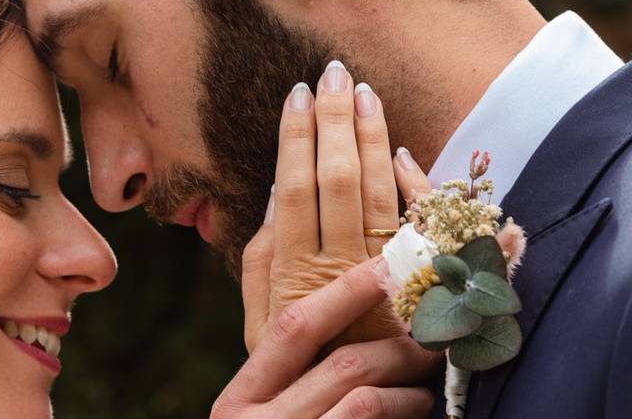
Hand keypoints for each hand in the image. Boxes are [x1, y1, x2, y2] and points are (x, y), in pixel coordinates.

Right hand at [213, 259, 438, 418]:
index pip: (293, 329)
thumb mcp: (254, 415)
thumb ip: (278, 368)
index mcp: (237, 403)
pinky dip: (407, 416)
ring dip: (411, 385)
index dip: (343, 293)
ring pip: (370, 400)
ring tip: (426, 381)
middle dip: (398, 343)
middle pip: (344, 364)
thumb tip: (312, 285)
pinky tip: (419, 411)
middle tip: (434, 330)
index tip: (387, 267)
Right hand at [242, 63, 428, 351]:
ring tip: (365, 93)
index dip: (296, 136)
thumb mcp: (260, 322)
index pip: (295, 186)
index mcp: (296, 272)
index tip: (299, 93)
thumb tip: (276, 195)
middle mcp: (340, 268)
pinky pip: (424, 229)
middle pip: (337, 178)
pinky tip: (404, 153)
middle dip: (336, 120)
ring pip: (380, 192)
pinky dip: (416, 189)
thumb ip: (262, 262)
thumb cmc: (299, 363)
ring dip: (372, 138)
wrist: (348, 411)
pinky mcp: (419, 288)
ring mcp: (385, 277)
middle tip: (335, 72)